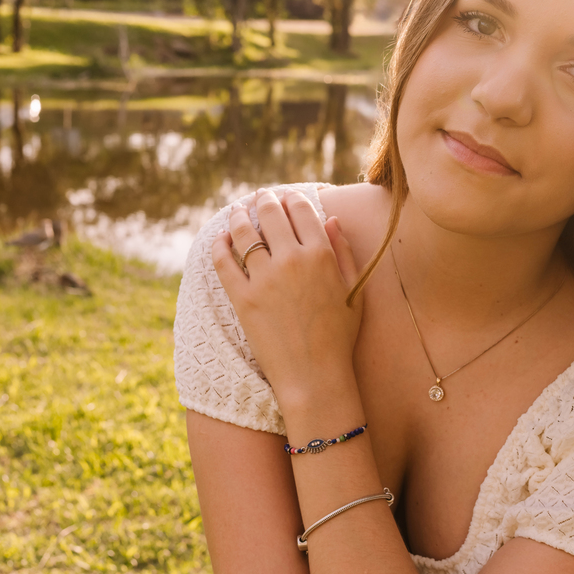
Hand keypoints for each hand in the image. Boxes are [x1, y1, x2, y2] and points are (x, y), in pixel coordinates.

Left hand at [211, 189, 362, 408]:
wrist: (314, 376)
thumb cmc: (339, 336)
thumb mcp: (354, 291)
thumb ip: (344, 252)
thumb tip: (332, 219)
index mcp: (322, 255)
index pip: (301, 209)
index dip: (291, 198)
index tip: (286, 196)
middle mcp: (292, 260)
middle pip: (270, 214)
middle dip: (264, 200)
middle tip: (259, 197)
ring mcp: (265, 279)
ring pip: (243, 232)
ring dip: (238, 215)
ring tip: (237, 211)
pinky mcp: (243, 298)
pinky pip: (223, 262)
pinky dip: (219, 245)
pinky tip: (220, 239)